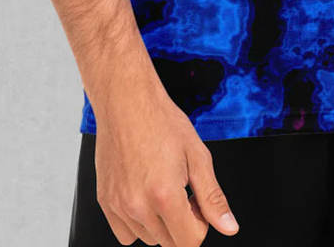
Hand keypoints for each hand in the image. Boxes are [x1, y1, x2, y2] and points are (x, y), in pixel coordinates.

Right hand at [91, 65, 238, 245]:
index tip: (196, 200)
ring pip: (149, 239)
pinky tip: (144, 195)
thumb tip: (229, 227)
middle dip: (183, 222)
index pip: (190, 242)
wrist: (127, 102)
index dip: (201, 223)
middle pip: (171, 242)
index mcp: (165, 195)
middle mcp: (138, 206)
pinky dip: (138, 223)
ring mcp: (118, 205)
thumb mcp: (198, 156)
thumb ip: (213, 197)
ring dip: (161, 223)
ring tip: (162, 187)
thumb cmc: (162, 122)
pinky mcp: (105, 201)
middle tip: (182, 189)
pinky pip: (125, 234)